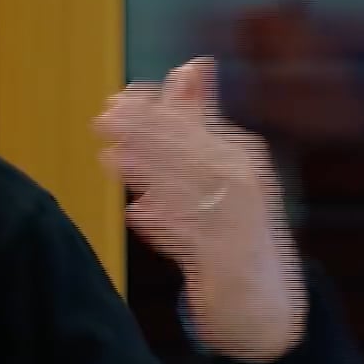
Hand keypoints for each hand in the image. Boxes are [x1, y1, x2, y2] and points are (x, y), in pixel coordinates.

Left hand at [93, 57, 306, 362]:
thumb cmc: (231, 222)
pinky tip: (137, 213)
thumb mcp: (220, 168)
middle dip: (144, 135)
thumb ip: (200, 121)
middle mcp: (245, 184)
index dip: (154, 112)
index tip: (118, 100)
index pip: (194, 126)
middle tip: (103, 121)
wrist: (260, 299)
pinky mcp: (226, 258)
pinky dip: (163, 223)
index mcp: (243, 158)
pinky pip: (190, 235)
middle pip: (187, 152)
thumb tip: (192, 65)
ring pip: (185, 189)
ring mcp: (237, 221)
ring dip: (147, 173)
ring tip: (112, 159)